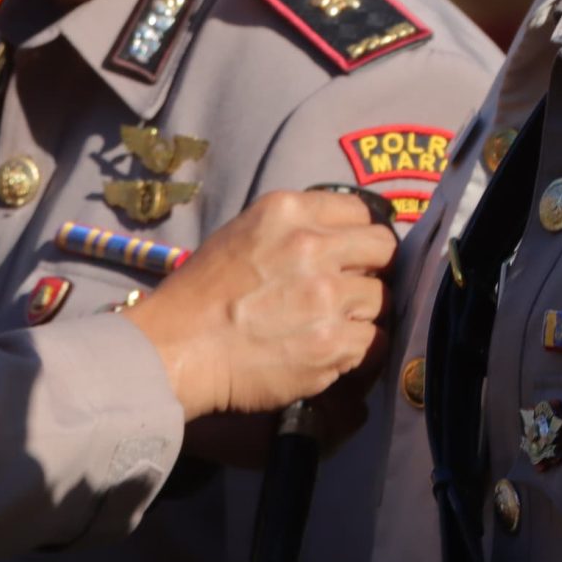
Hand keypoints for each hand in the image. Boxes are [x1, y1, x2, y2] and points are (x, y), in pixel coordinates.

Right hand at [123, 189, 395, 418]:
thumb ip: (294, 228)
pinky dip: (357, 348)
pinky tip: (331, 350)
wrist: (178, 349)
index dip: (360, 236)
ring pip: (381, 300)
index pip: (361, 212)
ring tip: (333, 324)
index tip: (354, 255)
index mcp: (288, 212)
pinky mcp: (332, 344)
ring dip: (362, 313)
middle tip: (354, 289)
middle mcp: (313, 247)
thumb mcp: (243, 232)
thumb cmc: (202, 293)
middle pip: (383, 250)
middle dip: (373, 270)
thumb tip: (340, 238)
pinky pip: (373, 342)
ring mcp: (326, 297)